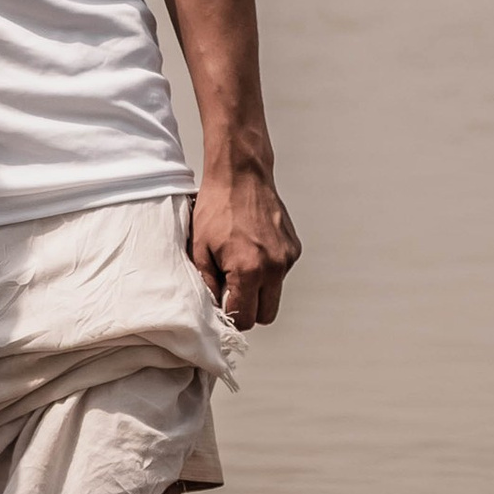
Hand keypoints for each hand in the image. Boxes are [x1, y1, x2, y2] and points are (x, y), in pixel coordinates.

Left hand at [192, 164, 300, 330]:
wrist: (240, 175)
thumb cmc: (216, 208)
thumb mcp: (199, 248)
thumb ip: (207, 283)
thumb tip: (212, 307)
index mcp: (248, 270)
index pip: (245, 318)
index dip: (231, 315)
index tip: (222, 303)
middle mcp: (274, 268)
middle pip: (266, 315)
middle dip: (249, 309)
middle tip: (231, 289)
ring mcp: (287, 258)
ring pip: (275, 293)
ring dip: (259, 288)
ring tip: (240, 261)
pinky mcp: (294, 248)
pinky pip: (281, 273)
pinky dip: (268, 269)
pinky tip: (252, 247)